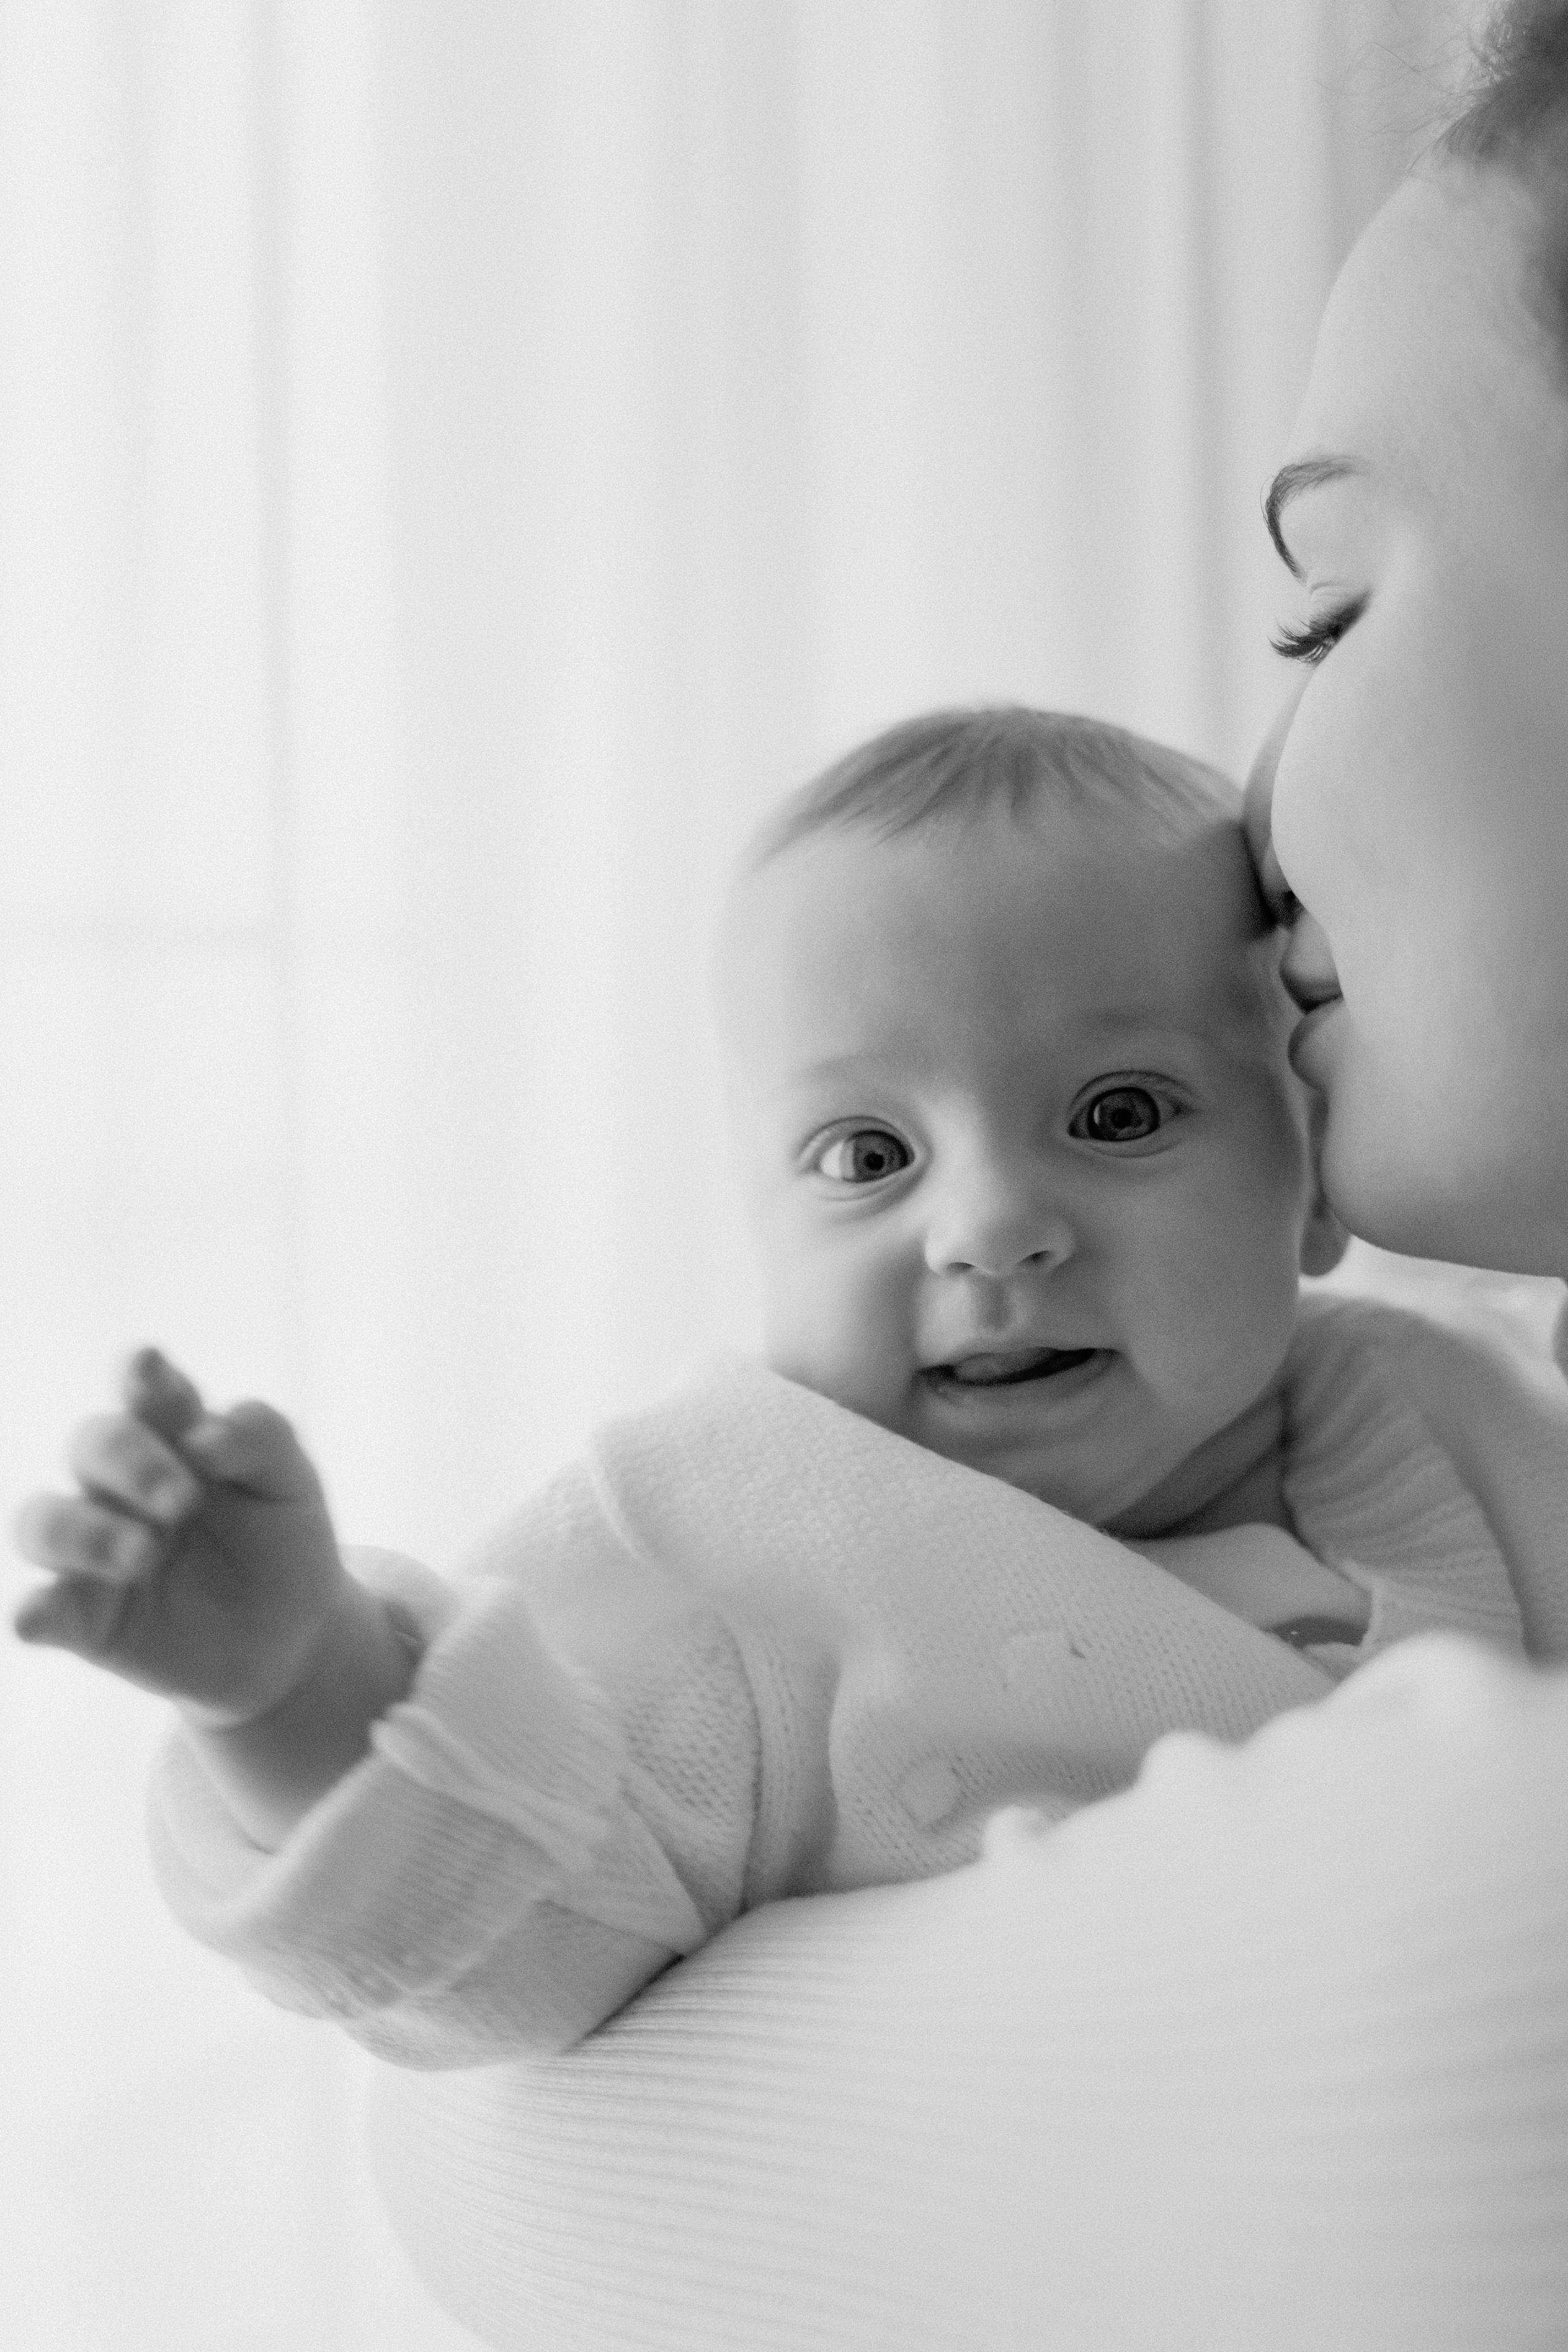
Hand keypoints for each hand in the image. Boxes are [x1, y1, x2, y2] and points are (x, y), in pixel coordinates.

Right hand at [13, 1349, 349, 1727]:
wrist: (293, 1635)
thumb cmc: (283, 1540)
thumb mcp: (292, 1485)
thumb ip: (260, 1441)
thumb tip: (204, 1435)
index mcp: (175, 1437)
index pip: (148, 1393)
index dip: (141, 1377)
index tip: (145, 1365)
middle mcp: (122, 1485)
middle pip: (92, 1445)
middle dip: (133, 1464)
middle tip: (183, 1502)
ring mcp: (95, 1550)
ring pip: (44, 1521)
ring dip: (84, 1533)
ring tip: (142, 1556)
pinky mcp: (84, 1618)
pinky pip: (40, 1610)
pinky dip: (33, 1611)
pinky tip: (34, 1618)